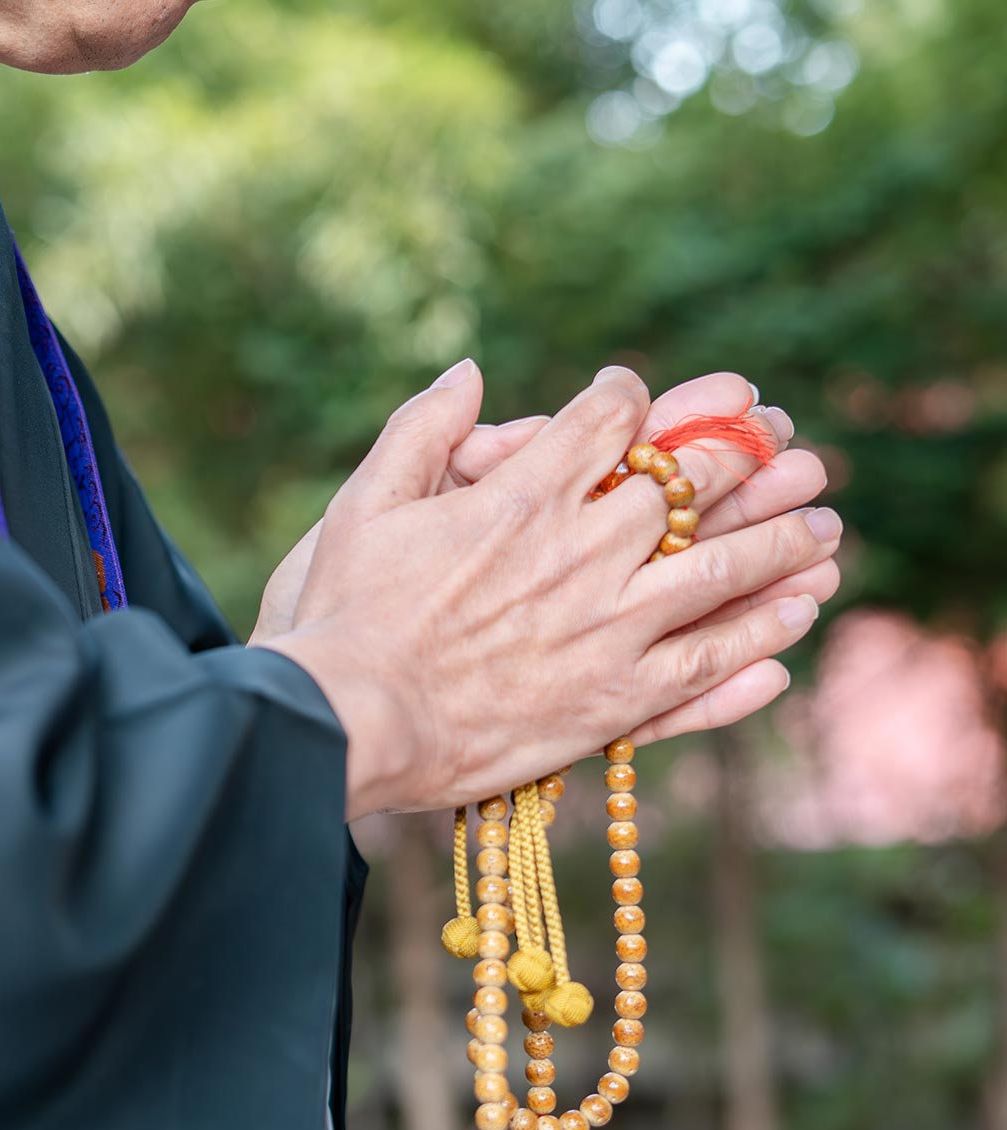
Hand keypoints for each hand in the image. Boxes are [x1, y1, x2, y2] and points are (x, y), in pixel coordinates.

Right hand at [262, 363, 839, 819]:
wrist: (354, 718)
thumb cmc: (347, 610)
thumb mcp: (363, 501)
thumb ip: (422, 428)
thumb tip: (469, 369)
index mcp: (522, 497)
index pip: (606, 420)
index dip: (630, 396)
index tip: (637, 395)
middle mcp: (581, 553)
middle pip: (688, 485)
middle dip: (739, 453)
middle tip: (781, 441)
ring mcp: (607, 629)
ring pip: (721, 570)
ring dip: (780, 542)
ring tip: (824, 528)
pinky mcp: (614, 701)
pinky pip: (707, 661)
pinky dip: (759, 634)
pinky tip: (797, 613)